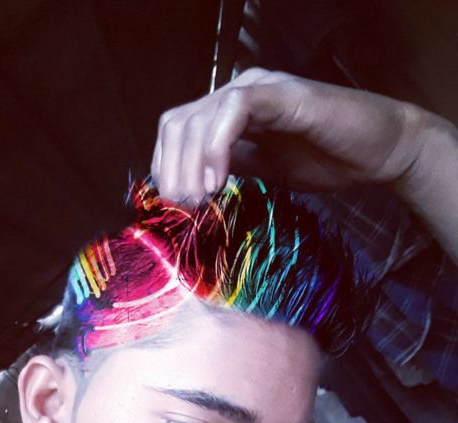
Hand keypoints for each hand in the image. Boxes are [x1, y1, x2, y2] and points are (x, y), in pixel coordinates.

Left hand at [151, 68, 430, 203]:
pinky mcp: (282, 94)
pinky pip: (234, 110)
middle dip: (170, 169)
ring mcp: (259, 90)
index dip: (165, 167)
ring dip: (188, 163)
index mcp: (229, 113)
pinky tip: (216, 181)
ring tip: (198, 200)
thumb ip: (229, 169)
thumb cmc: (326, 161)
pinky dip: (216, 146)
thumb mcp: (263, 172)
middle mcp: (238, 93)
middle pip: (178, 122)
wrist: (379, 153)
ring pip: (199, 116)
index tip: (172, 207)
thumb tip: (191, 188)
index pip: (177, 130)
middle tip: (182, 210)